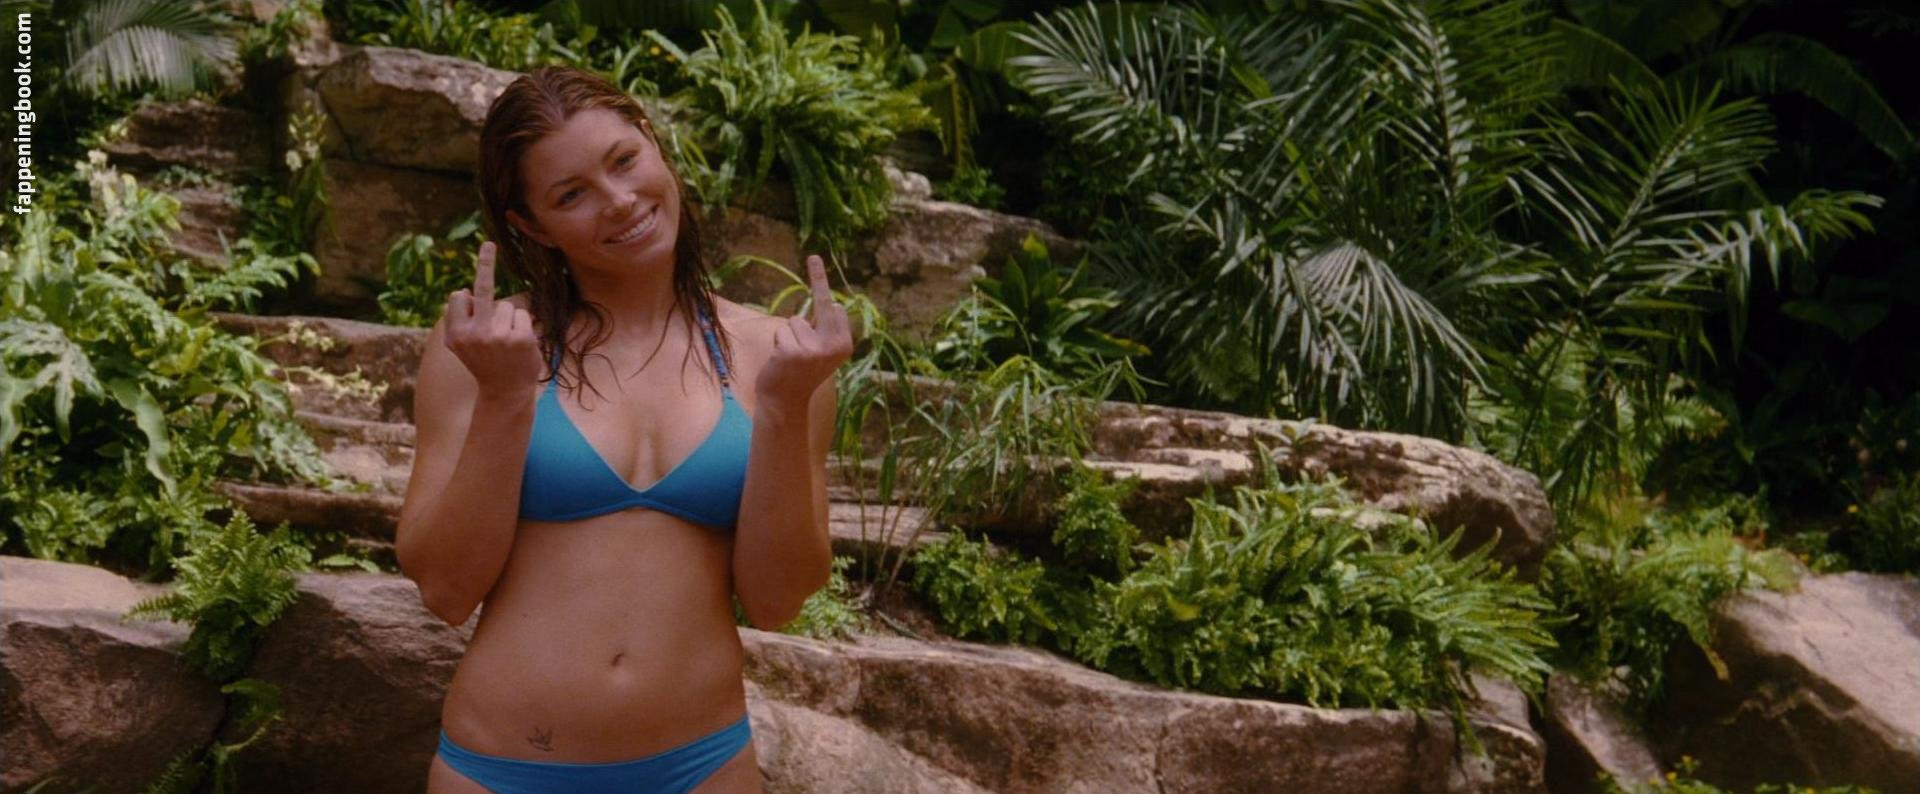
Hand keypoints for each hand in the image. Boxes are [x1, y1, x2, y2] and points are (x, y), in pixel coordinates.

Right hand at [442, 241, 543, 396]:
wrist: (505, 392)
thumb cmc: (484, 362)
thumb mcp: (461, 345)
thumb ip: (458, 321)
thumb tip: (465, 292)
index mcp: (456, 334)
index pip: (459, 297)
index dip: (467, 297)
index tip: (469, 279)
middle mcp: (475, 333)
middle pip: (482, 288)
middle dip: (485, 262)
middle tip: (489, 243)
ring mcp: (498, 335)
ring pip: (507, 305)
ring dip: (508, 318)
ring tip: (506, 342)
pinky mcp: (520, 338)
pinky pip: (523, 315)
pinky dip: (523, 325)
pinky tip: (519, 344)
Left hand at [754, 254, 852, 414]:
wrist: (785, 401)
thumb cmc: (802, 372)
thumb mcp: (823, 351)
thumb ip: (826, 328)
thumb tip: (832, 303)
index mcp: (844, 344)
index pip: (835, 307)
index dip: (822, 284)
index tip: (816, 259)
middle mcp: (834, 346)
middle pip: (823, 303)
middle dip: (818, 277)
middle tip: (814, 256)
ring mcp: (814, 349)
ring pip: (795, 321)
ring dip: (789, 335)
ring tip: (791, 356)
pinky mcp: (793, 352)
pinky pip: (782, 331)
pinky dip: (779, 342)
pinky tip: (782, 360)